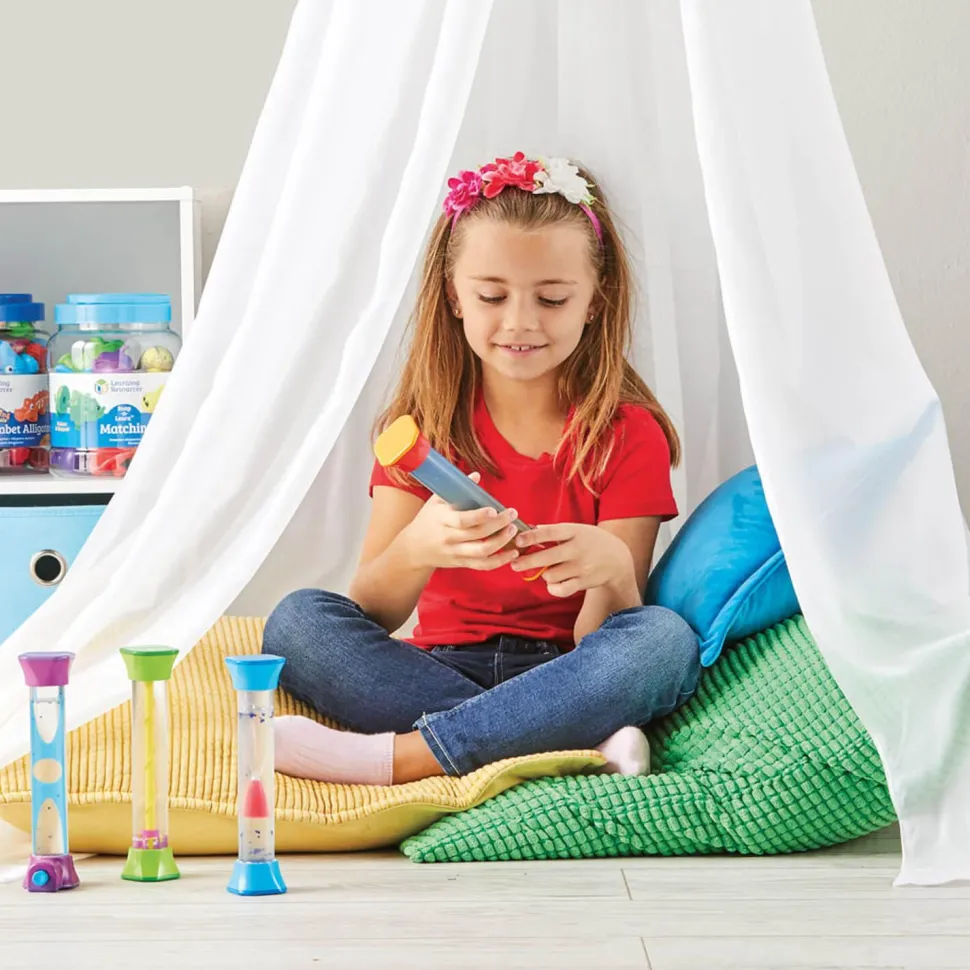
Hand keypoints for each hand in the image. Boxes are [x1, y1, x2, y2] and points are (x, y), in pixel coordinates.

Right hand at [402, 472, 520, 571]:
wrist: (412, 549)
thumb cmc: (427, 520)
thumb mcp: (435, 502)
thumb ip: (457, 489)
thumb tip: (477, 476)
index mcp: (442, 520)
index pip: (462, 520)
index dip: (479, 516)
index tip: (494, 510)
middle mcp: (449, 538)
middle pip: (477, 535)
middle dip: (498, 525)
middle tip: (512, 514)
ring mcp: (455, 553)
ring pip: (482, 552)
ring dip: (501, 542)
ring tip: (513, 530)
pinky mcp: (461, 563)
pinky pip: (482, 565)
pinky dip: (499, 561)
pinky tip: (512, 553)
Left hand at [511, 523, 634, 597]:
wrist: (617, 559)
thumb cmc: (590, 541)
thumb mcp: (576, 530)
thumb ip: (554, 531)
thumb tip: (528, 528)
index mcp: (574, 532)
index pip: (550, 533)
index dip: (532, 537)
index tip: (517, 540)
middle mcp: (577, 549)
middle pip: (547, 557)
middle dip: (527, 562)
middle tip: (514, 565)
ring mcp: (581, 567)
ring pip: (551, 575)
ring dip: (544, 574)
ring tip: (547, 570)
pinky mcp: (583, 582)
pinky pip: (560, 589)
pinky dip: (553, 588)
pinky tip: (553, 583)